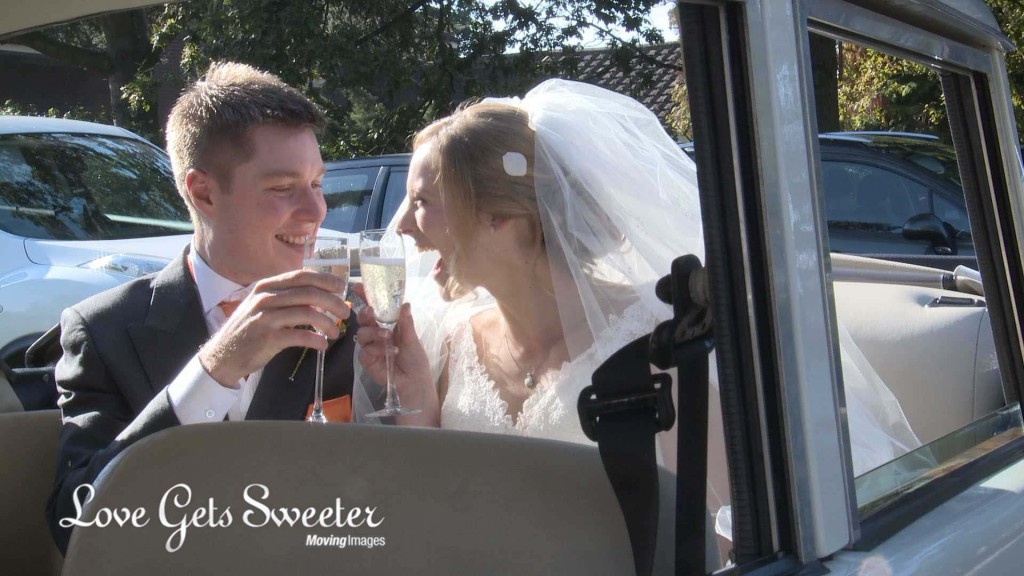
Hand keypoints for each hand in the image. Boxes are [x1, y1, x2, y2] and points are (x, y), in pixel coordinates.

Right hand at [199, 270, 349, 386]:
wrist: (223, 355)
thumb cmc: (249, 329)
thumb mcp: (262, 305)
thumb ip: (285, 297)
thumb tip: (318, 295)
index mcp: (266, 286)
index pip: (301, 276)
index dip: (325, 280)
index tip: (341, 287)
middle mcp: (265, 298)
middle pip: (309, 293)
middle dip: (333, 302)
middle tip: (345, 312)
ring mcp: (266, 317)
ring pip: (307, 314)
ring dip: (328, 323)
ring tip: (336, 332)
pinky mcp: (268, 338)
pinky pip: (300, 336)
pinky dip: (316, 340)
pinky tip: (323, 344)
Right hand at [353, 284, 437, 424]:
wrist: (413, 382)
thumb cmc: (415, 360)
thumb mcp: (413, 339)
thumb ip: (406, 323)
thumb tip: (405, 304)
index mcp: (388, 324)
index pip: (375, 307)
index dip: (366, 296)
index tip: (358, 286)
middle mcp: (377, 333)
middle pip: (363, 318)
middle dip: (365, 313)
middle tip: (371, 312)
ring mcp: (370, 346)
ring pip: (362, 333)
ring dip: (374, 332)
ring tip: (387, 337)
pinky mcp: (366, 360)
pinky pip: (364, 350)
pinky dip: (376, 349)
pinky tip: (388, 352)